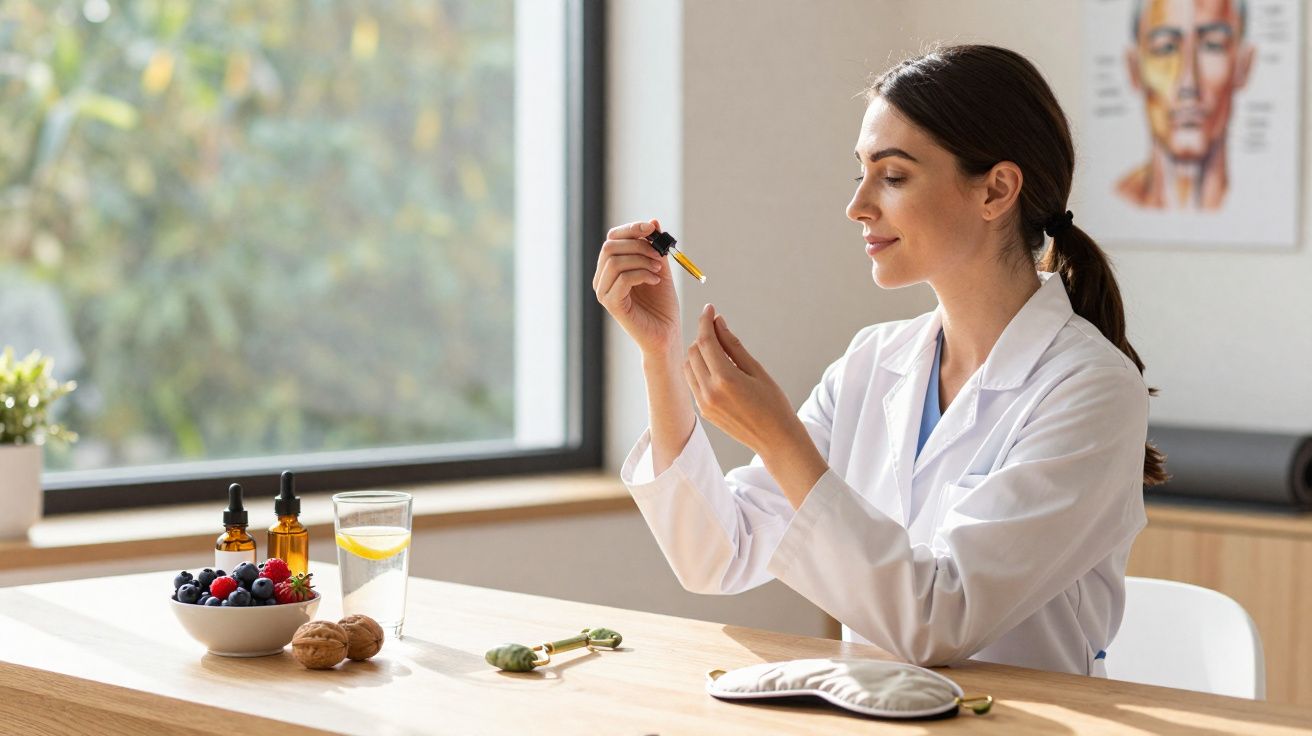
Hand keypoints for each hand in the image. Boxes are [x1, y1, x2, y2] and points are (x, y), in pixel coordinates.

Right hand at [592, 219, 680, 357]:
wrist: (666, 333)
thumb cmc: (662, 304)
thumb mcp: (660, 268)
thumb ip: (655, 247)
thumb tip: (653, 221)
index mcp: (611, 268)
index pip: (612, 238)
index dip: (631, 229)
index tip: (652, 228)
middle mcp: (602, 279)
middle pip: (609, 246)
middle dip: (637, 245)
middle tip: (658, 255)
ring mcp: (604, 292)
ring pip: (615, 261)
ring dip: (641, 260)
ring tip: (658, 270)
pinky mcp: (611, 304)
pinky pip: (621, 279)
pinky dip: (641, 274)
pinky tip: (654, 281)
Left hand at [683, 305, 828, 506]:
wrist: (775, 440)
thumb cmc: (774, 403)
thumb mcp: (757, 370)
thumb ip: (734, 346)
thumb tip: (718, 323)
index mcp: (725, 379)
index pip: (706, 341)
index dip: (706, 321)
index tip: (710, 308)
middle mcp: (709, 392)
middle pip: (693, 351)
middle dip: (702, 336)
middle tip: (717, 328)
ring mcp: (703, 404)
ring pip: (688, 366)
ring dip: (697, 352)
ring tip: (717, 347)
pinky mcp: (703, 412)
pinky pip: (692, 382)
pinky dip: (698, 369)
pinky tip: (715, 366)